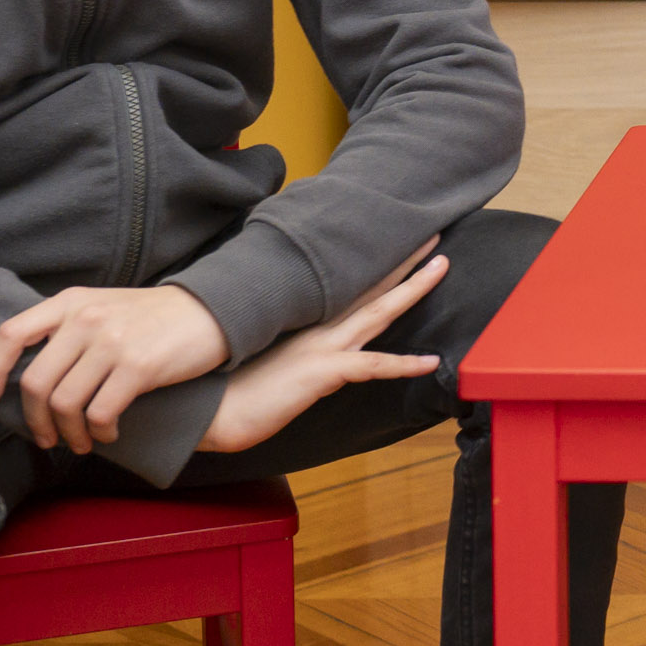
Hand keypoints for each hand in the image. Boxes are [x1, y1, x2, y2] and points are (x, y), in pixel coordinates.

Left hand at [0, 282, 232, 454]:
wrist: (212, 310)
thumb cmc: (153, 318)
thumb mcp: (103, 307)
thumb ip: (66, 329)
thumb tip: (26, 375)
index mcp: (71, 302)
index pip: (10, 335)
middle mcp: (86, 319)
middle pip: (35, 383)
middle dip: (35, 421)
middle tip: (48, 438)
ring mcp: (112, 341)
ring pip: (65, 404)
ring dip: (69, 434)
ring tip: (82, 442)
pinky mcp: (138, 366)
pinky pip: (99, 413)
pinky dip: (99, 432)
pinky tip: (109, 433)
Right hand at [199, 241, 448, 454]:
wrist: (205, 410)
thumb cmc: (228, 389)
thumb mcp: (265, 358)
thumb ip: (289, 346)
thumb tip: (303, 347)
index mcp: (305, 324)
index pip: (350, 289)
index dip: (377, 268)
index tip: (398, 245)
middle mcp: (318, 329)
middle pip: (371, 289)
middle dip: (405, 262)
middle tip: (432, 235)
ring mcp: (322, 348)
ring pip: (378, 312)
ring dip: (412, 289)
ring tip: (441, 266)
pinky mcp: (322, 373)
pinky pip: (372, 366)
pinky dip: (403, 364)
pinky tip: (430, 361)